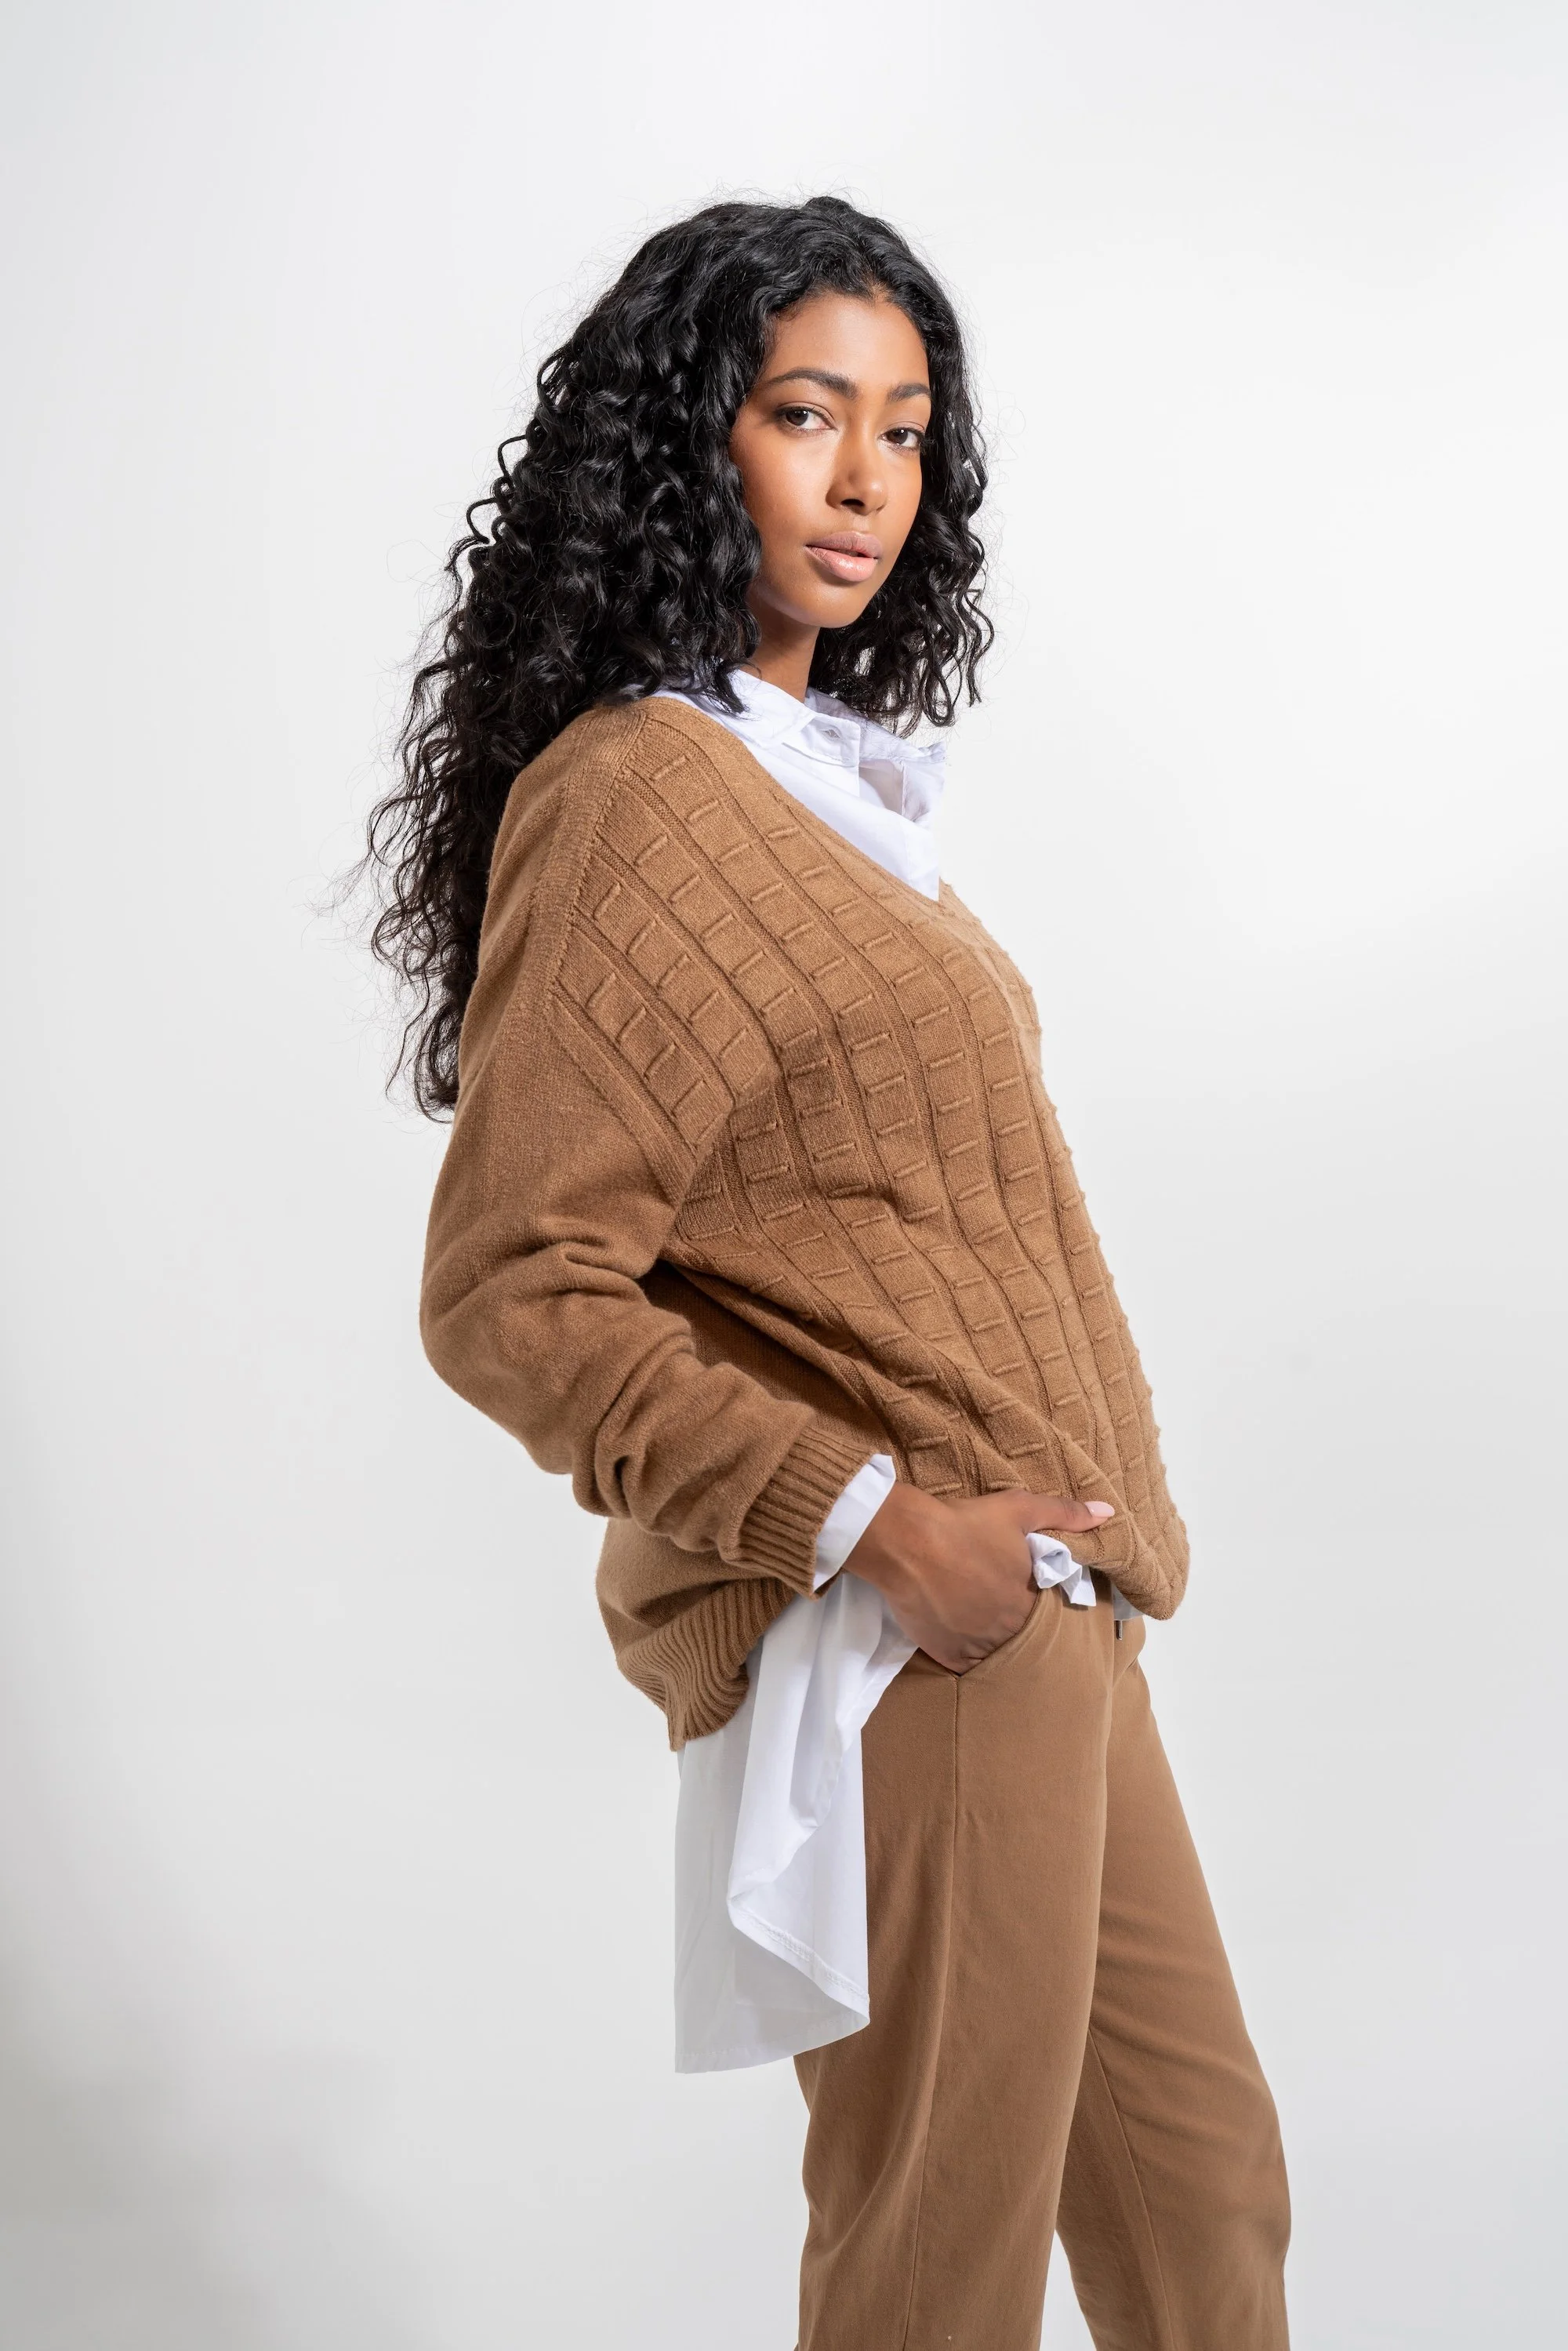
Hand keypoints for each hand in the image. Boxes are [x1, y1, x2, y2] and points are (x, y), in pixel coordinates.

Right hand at [843, 1485, 1115, 1671]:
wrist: (908, 1542)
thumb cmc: (965, 1523)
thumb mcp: (1020, 1509)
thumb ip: (1065, 1514)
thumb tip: (1107, 1512)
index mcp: (1031, 1600)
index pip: (1046, 1612)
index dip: (1034, 1600)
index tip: (1021, 1588)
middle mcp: (1009, 1630)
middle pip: (1020, 1633)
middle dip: (1013, 1621)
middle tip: (995, 1601)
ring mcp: (978, 1646)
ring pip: (995, 1652)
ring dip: (992, 1640)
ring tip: (977, 1619)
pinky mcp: (948, 1655)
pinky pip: (966, 1666)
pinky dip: (967, 1655)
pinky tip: (961, 1637)